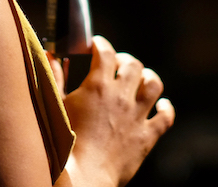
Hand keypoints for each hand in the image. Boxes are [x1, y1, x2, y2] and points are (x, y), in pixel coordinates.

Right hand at [49, 36, 173, 186]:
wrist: (83, 176)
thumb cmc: (65, 141)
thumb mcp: (56, 104)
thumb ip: (55, 77)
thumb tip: (51, 55)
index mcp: (98, 85)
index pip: (105, 52)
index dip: (100, 44)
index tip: (96, 45)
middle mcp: (121, 96)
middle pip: (133, 64)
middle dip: (125, 60)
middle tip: (117, 64)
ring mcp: (136, 116)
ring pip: (154, 84)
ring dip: (148, 77)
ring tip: (141, 78)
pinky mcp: (147, 136)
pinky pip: (166, 117)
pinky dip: (166, 108)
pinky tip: (162, 105)